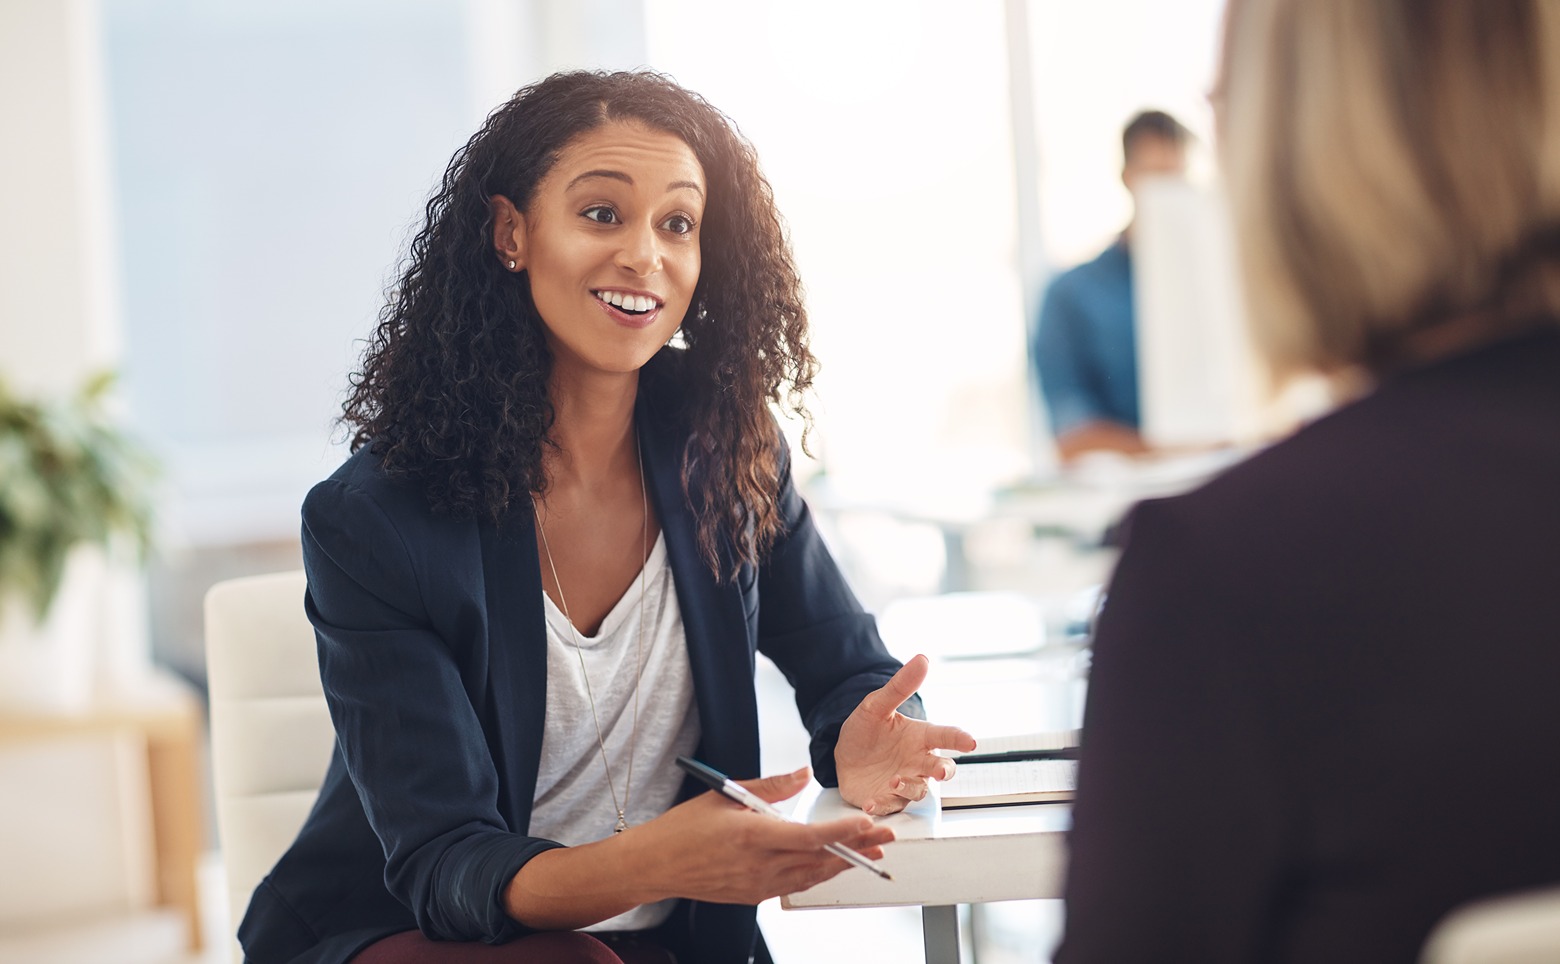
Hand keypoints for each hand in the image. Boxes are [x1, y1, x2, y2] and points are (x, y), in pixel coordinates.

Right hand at [629, 766, 895, 905]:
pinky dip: (818, 875)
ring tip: (871, 852)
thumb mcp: (725, 794)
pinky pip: (795, 886)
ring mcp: (756, 885)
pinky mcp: (752, 897)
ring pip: (812, 876)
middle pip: (820, 859)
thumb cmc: (685, 827)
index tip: (867, 822)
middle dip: (858, 847)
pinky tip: (833, 866)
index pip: (809, 836)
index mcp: (751, 836)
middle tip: (887, 837)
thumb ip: (771, 786)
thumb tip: (804, 773)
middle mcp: (758, 865)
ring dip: (843, 863)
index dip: (842, 831)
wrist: (655, 865)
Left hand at [835, 654, 976, 814]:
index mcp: (920, 737)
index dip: (959, 739)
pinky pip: (889, 806)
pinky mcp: (886, 800)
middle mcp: (917, 762)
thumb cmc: (866, 729)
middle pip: (941, 769)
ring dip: (908, 787)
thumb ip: (900, 686)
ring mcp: (904, 783)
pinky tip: (871, 803)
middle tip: (939, 770)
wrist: (842, 754)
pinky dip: (882, 806)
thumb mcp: (876, 705)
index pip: (946, 736)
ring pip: (918, 790)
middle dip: (943, 771)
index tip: (970, 742)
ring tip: (893, 779)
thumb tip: (922, 658)